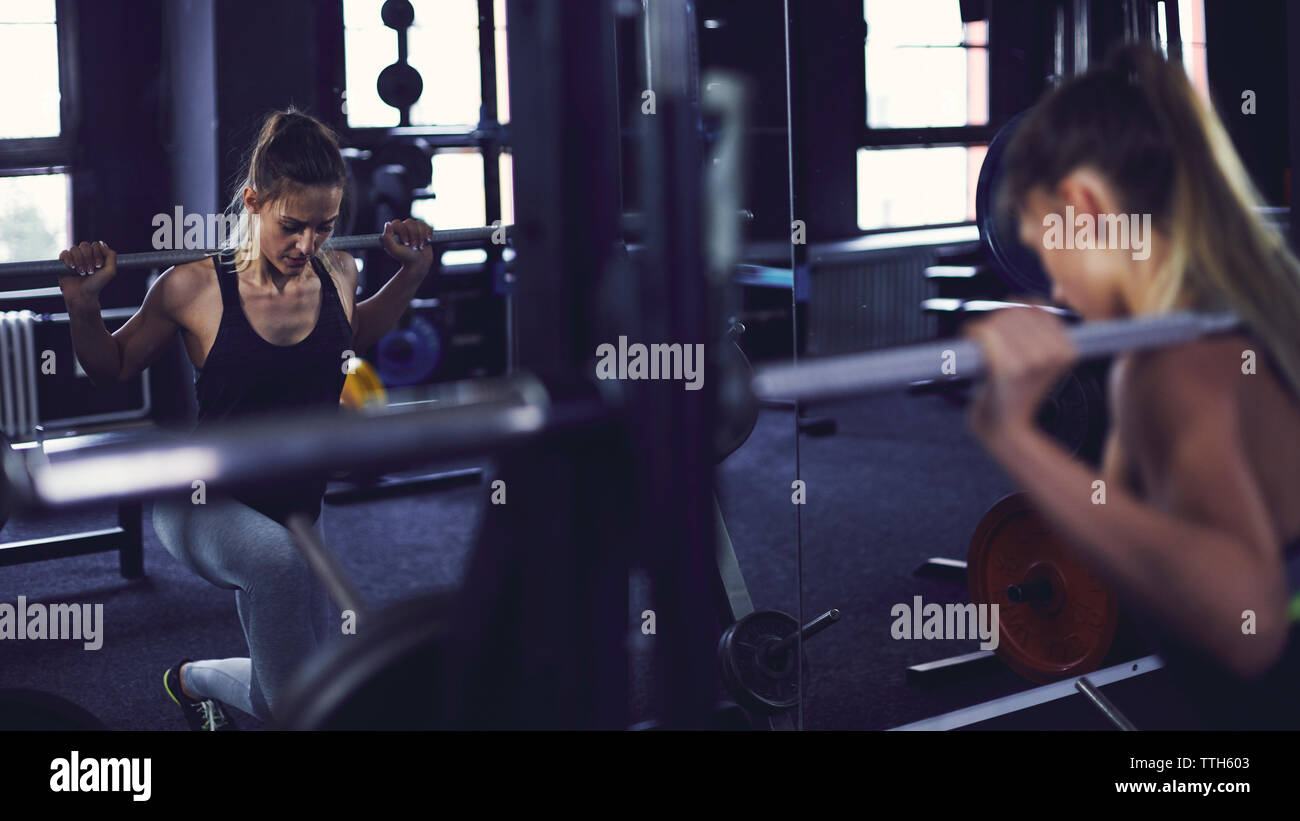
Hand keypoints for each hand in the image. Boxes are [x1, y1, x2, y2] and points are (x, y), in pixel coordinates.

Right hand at [57, 241, 116, 305]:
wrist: (83, 295)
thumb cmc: (96, 284)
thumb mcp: (110, 271)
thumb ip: (111, 256)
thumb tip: (102, 243)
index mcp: (96, 256)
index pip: (95, 245)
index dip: (97, 254)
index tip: (98, 266)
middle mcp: (84, 255)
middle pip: (85, 245)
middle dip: (88, 257)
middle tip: (90, 270)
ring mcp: (73, 258)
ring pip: (74, 248)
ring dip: (79, 260)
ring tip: (81, 272)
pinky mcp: (63, 262)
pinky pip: (64, 253)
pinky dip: (69, 259)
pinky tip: (72, 268)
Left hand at [380, 218, 434, 269]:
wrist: (419, 264)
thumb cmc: (406, 258)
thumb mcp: (394, 250)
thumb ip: (387, 238)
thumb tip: (388, 224)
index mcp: (394, 232)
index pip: (398, 223)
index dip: (403, 232)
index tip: (406, 243)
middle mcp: (403, 228)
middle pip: (410, 222)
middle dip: (414, 236)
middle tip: (414, 247)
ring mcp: (413, 229)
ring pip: (419, 224)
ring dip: (421, 236)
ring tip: (420, 246)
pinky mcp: (423, 231)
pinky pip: (426, 226)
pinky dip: (428, 234)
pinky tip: (426, 241)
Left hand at [964, 307, 1076, 442]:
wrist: (1007, 430)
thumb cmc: (1016, 395)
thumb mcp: (1040, 363)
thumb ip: (1041, 334)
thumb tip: (1028, 302)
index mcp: (1068, 350)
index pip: (1037, 309)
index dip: (1014, 309)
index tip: (1002, 321)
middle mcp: (1054, 354)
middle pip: (1017, 312)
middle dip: (996, 318)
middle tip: (984, 332)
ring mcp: (1033, 361)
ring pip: (1000, 321)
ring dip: (983, 326)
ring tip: (976, 336)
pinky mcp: (1009, 368)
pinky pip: (987, 335)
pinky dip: (973, 332)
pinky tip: (969, 336)